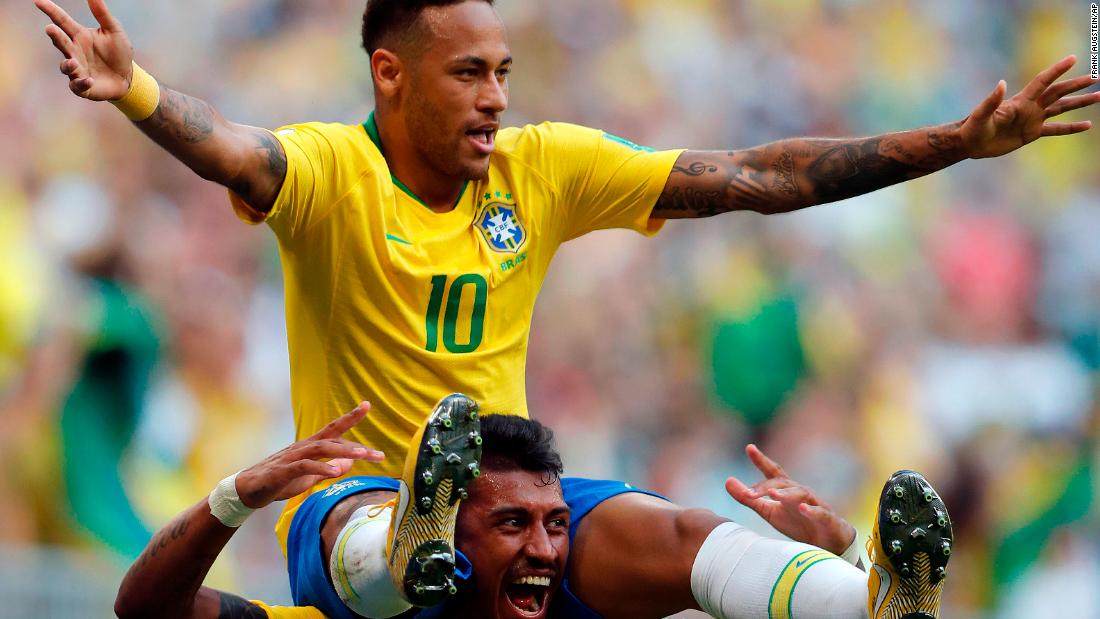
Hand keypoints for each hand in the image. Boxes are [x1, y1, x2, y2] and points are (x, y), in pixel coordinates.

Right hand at [35, 0, 132, 99]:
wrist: (128, 77)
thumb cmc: (118, 53)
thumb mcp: (114, 31)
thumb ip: (103, 15)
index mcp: (79, 36)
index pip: (62, 21)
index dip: (51, 11)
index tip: (39, 1)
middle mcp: (74, 51)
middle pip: (60, 42)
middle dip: (55, 36)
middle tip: (50, 28)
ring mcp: (77, 69)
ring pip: (65, 66)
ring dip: (68, 64)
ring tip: (74, 62)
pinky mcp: (83, 86)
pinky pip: (77, 86)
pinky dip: (81, 83)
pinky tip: (89, 80)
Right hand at [234, 402, 384, 509]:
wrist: (248, 491)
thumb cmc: (280, 481)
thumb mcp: (309, 477)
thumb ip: (329, 468)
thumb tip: (349, 463)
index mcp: (311, 446)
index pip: (334, 428)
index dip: (350, 417)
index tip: (367, 405)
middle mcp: (304, 447)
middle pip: (332, 438)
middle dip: (356, 445)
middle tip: (379, 454)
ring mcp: (293, 457)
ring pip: (321, 449)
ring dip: (342, 451)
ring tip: (361, 455)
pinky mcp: (283, 471)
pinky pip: (304, 467)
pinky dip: (320, 468)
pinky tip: (334, 473)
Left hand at [725, 444, 854, 556]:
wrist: (828, 546)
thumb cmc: (798, 525)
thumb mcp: (769, 512)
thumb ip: (749, 498)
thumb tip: (727, 481)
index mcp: (786, 491)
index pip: (773, 473)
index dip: (761, 460)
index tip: (749, 447)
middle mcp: (801, 494)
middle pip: (784, 484)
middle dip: (766, 487)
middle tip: (749, 494)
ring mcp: (815, 505)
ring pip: (802, 494)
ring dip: (787, 494)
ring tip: (772, 494)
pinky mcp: (828, 520)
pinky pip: (820, 512)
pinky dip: (812, 510)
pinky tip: (802, 508)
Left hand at [961, 55, 1099, 158]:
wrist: (970, 144)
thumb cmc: (973, 128)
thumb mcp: (981, 115)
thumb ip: (992, 100)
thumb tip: (1001, 84)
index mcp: (1020, 101)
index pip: (1043, 81)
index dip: (1056, 70)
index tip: (1073, 58)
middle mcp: (1030, 107)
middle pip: (1058, 92)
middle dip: (1077, 85)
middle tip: (1096, 77)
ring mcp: (1032, 119)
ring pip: (1062, 108)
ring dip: (1080, 102)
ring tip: (1099, 96)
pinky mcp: (1032, 133)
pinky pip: (1056, 129)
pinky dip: (1071, 128)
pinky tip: (1087, 125)